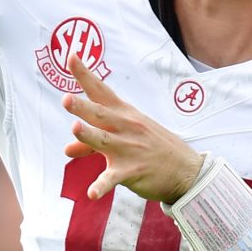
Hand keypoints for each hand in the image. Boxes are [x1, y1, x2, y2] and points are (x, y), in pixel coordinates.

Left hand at [62, 57, 204, 203]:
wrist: (185, 171)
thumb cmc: (152, 149)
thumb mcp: (124, 139)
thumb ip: (91, 143)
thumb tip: (66, 149)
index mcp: (124, 115)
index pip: (101, 90)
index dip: (85, 74)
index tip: (70, 56)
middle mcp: (125, 128)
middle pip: (101, 115)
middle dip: (83, 107)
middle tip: (66, 99)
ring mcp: (129, 149)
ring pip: (105, 142)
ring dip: (90, 136)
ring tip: (75, 129)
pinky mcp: (132, 172)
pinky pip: (113, 179)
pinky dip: (102, 186)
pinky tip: (92, 194)